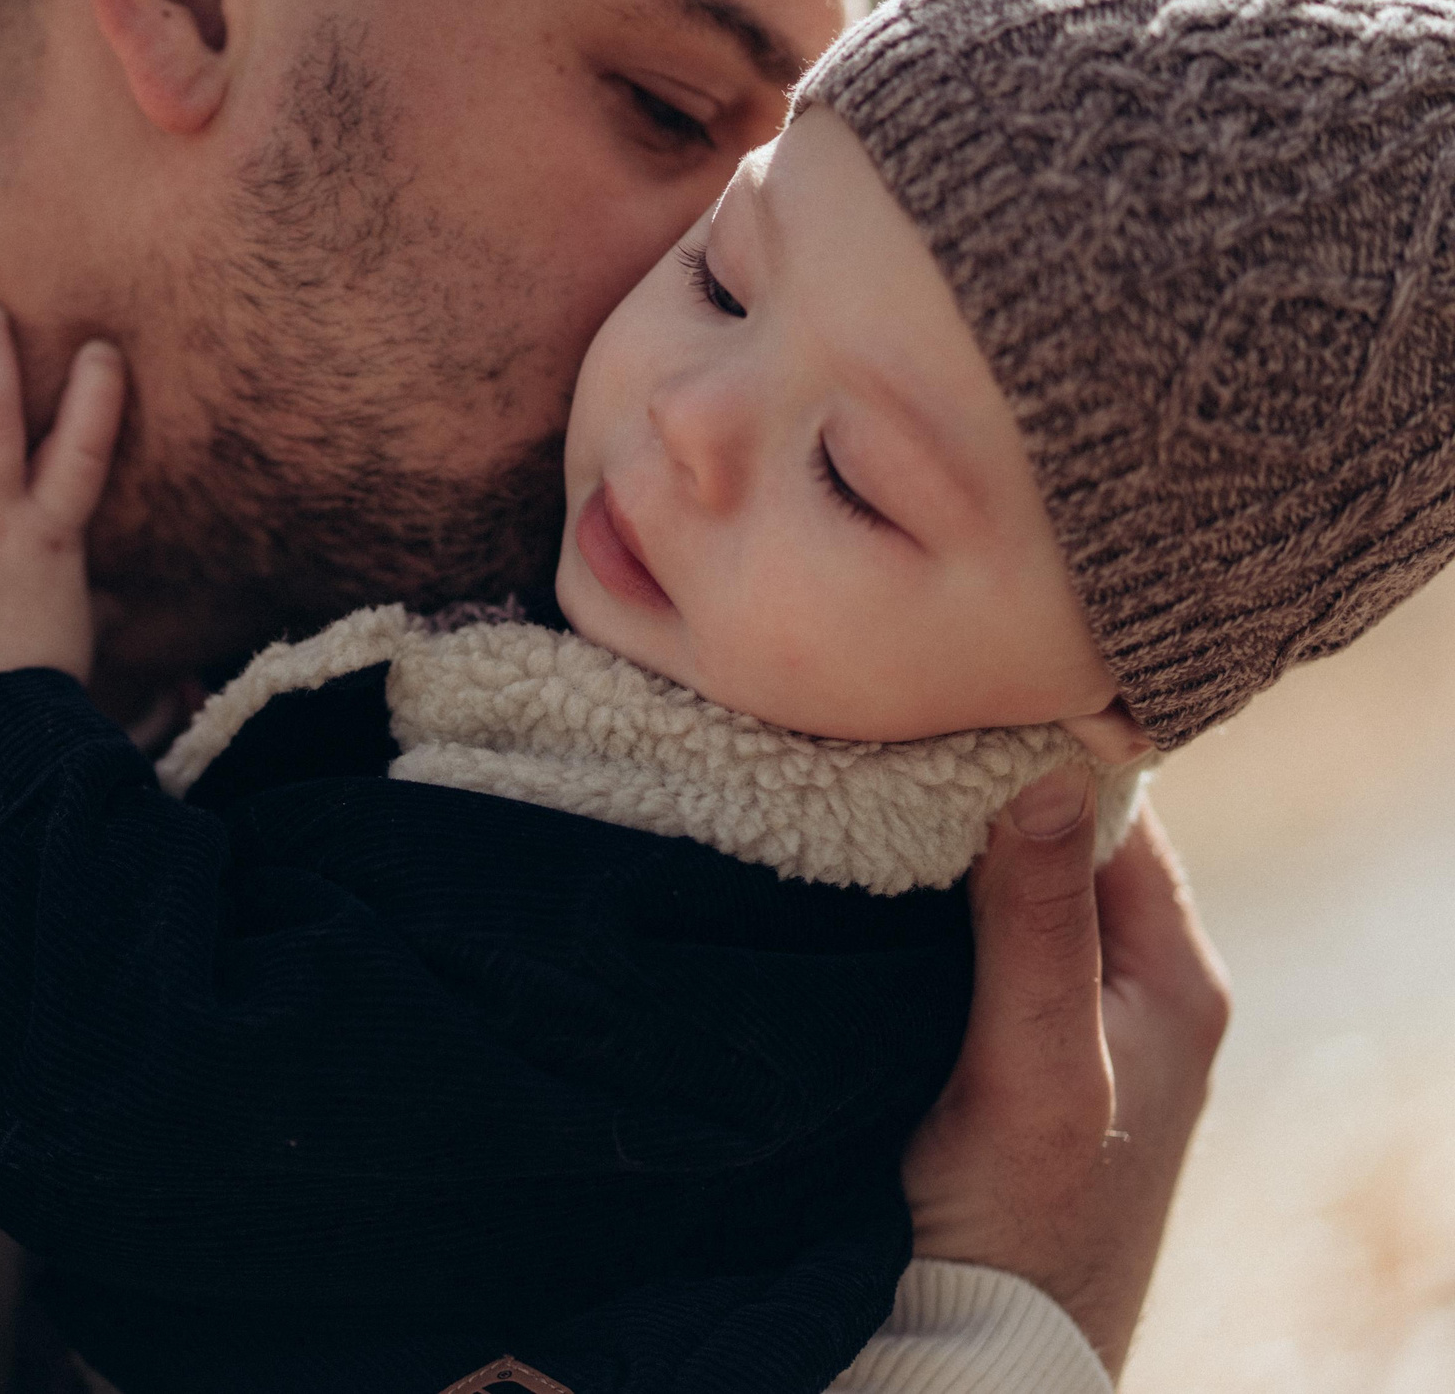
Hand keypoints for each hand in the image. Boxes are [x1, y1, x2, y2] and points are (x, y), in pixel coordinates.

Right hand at [901, 772, 1230, 1377]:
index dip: (1032, 738)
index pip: (1114, 802)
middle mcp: (1124, 978)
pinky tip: (841, 859)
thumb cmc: (1022, 1224)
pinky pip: (952, 927)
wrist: (974, 1342)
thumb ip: (1041, 929)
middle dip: (968, 776)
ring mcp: (1053, 1008)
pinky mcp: (987, 1037)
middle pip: (1050, 829)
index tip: (937, 686)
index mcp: (1174, 973)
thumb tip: (1047, 768)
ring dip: (928, 832)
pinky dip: (903, 888)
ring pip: (994, 875)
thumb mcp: (1038, 1070)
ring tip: (845, 768)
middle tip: (872, 715)